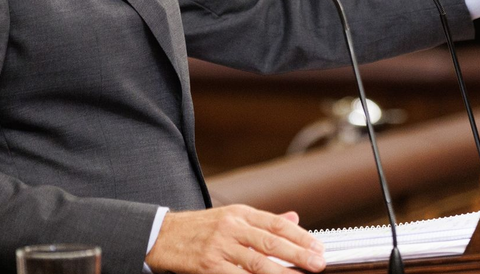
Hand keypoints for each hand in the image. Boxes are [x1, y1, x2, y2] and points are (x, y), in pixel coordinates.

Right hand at [145, 205, 325, 273]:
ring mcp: (219, 246)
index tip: (318, 247)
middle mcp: (231, 227)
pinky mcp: (208, 265)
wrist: (161, 236)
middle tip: (318, 263)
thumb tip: (294, 217)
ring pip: (257, 262)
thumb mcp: (231, 217)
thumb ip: (262, 221)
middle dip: (298, 254)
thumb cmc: (199, 229)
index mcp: (240, 213)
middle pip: (271, 241)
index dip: (300, 236)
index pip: (277, 223)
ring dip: (281, 272)